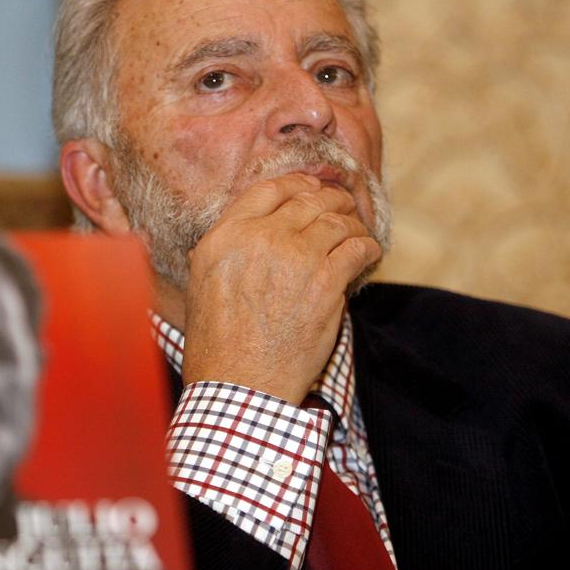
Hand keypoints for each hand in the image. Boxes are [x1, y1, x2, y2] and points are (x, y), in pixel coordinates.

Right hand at [180, 173, 381, 404]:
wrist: (239, 384)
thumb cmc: (218, 346)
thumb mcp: (202, 285)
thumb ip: (224, 251)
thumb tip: (245, 234)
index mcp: (223, 237)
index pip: (267, 189)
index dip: (296, 184)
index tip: (309, 189)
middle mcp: (258, 239)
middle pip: (308, 199)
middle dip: (331, 200)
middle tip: (343, 207)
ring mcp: (294, 258)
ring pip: (337, 221)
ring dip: (353, 223)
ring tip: (358, 232)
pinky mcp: (326, 283)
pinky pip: (357, 248)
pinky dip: (367, 248)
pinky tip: (368, 254)